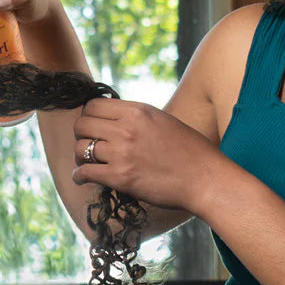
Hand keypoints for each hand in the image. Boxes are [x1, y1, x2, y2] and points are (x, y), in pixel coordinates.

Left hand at [72, 97, 224, 213]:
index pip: (93, 105)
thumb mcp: (163, 121)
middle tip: (88, 145)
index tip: (93, 127)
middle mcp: (126, 128)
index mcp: (138, 111)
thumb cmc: (191, 152)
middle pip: (82, 125)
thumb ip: (137, 118)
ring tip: (85, 163)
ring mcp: (122, 153)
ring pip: (80, 149)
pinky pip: (84, 173)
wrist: (206, 179)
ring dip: (80, 158)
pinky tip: (82, 179)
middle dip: (81, 136)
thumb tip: (113, 120)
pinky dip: (79, 176)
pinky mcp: (120, 178)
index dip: (88, 116)